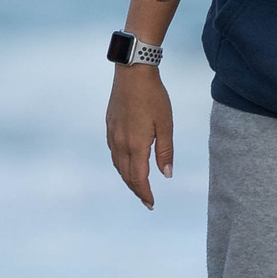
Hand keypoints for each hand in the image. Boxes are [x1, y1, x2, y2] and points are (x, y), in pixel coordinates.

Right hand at [105, 65, 173, 208]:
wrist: (132, 73)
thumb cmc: (153, 97)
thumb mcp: (166, 125)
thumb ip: (165, 151)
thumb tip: (167, 175)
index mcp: (136, 145)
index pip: (139, 178)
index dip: (145, 193)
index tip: (151, 204)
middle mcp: (120, 143)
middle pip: (126, 175)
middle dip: (136, 189)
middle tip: (146, 200)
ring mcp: (113, 135)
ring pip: (118, 165)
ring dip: (127, 179)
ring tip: (138, 186)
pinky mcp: (109, 127)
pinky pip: (113, 153)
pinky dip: (120, 165)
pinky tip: (127, 164)